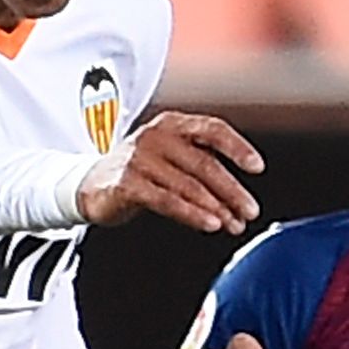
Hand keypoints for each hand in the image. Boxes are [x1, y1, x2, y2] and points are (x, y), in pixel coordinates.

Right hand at [77, 113, 263, 235]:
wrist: (91, 184)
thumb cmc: (139, 172)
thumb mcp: (171, 158)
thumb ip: (202, 165)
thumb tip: (239, 196)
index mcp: (172, 124)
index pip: (212, 129)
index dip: (237, 148)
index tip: (257, 167)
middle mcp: (156, 136)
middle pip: (205, 164)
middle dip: (232, 191)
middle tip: (250, 212)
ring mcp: (139, 158)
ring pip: (188, 185)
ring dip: (217, 208)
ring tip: (234, 224)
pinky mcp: (127, 183)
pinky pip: (167, 200)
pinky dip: (192, 214)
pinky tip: (210, 224)